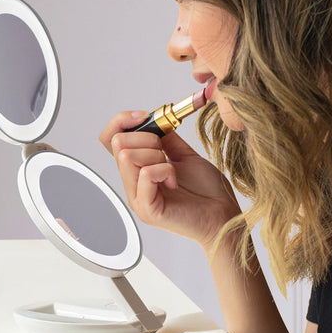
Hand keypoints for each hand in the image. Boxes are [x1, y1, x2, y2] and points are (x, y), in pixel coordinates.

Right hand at [99, 110, 240, 249]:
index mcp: (137, 171)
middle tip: (166, 153)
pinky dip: (164, 170)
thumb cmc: (208, 192)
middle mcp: (133, 185)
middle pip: (118, 144)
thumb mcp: (185, 156)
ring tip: (172, 171)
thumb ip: (167, 140)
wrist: (222, 215)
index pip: (109, 139)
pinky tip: (174, 182)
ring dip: (156, 156)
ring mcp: (138, 199)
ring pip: (127, 157)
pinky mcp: (148, 210)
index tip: (145, 116)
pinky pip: (145, 175)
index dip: (121, 122)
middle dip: (146, 139)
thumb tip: (155, 120)